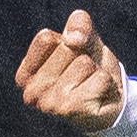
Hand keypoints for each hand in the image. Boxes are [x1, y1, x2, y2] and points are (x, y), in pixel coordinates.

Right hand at [13, 9, 128, 133]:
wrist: (111, 102)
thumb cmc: (89, 69)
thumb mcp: (83, 38)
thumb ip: (78, 24)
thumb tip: (73, 39)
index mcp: (25, 76)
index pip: (45, 39)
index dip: (67, 41)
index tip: (71, 59)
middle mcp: (31, 94)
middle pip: (66, 49)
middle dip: (83, 56)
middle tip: (84, 76)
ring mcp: (50, 105)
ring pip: (84, 63)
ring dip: (96, 71)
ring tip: (91, 86)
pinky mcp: (73, 111)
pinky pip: (100, 78)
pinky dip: (107, 83)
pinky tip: (100, 96)